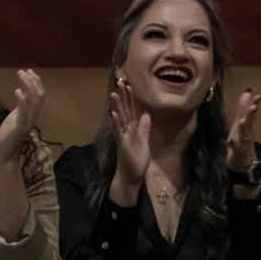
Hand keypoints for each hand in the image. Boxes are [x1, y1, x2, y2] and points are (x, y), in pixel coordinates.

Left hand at [0, 69, 45, 165]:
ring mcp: (28, 122)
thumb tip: (22, 93)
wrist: (3, 154)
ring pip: (34, 101)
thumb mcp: (15, 117)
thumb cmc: (7, 136)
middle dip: (33, 81)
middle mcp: (33, 117)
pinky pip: (24, 112)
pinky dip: (22, 100)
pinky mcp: (20, 128)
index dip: (35, 82)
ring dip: (28, 86)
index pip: (39, 95)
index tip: (28, 71)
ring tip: (21, 75)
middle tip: (24, 71)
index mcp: (32, 114)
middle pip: (40, 95)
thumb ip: (20, 107)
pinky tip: (17, 91)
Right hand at [107, 74, 150, 206]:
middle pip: (124, 110)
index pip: (131, 110)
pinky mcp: (122, 145)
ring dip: (117, 106)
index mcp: (132, 130)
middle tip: (120, 80)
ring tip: (114, 93)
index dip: (130, 97)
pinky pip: (118, 132)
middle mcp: (125, 131)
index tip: (128, 84)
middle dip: (123, 96)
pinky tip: (114, 114)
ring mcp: (122, 138)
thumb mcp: (144, 143)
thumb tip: (146, 115)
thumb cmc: (136, 162)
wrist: (130, 178)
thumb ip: (144, 129)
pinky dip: (116, 123)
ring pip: (119, 119)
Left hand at [225, 88, 260, 173]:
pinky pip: (236, 149)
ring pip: (244, 134)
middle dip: (250, 114)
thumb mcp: (242, 122)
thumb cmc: (241, 140)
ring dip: (244, 128)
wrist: (241, 163)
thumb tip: (246, 92)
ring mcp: (243, 142)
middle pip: (248, 122)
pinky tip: (231, 142)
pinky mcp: (238, 152)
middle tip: (254, 106)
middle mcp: (245, 132)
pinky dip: (234, 145)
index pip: (249, 112)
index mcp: (245, 125)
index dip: (251, 104)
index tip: (255, 95)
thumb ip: (243, 108)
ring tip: (243, 121)